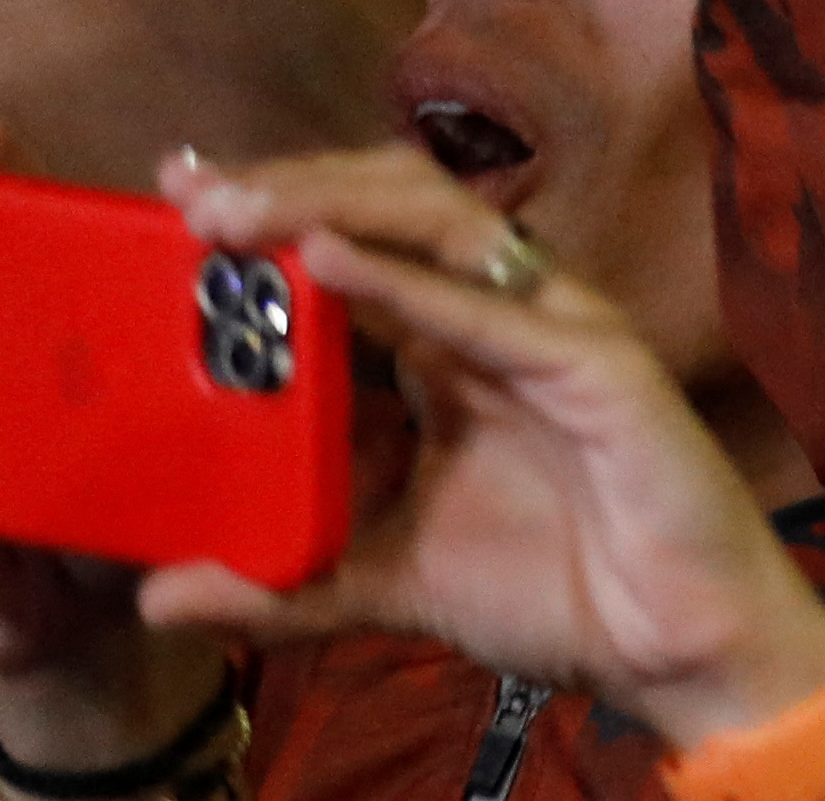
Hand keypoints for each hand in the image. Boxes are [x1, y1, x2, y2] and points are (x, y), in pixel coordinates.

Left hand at [136, 149, 824, 750]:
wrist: (669, 643)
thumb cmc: (554, 588)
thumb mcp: (381, 583)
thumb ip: (279, 583)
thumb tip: (155, 597)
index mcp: (447, 351)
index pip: (357, 245)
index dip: (276, 209)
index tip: (175, 196)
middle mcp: (497, 317)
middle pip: (393, 204)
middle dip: (292, 183)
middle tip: (189, 190)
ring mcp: (551, 329)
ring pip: (442, 226)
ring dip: (334, 206)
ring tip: (240, 211)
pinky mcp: (598, 366)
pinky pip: (492, 313)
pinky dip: (407, 284)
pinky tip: (328, 263)